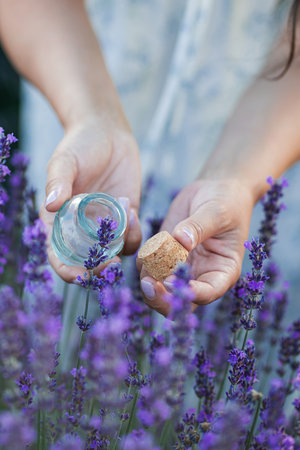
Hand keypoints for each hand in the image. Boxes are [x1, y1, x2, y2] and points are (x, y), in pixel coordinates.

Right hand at [40, 114, 141, 281]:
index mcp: (59, 222)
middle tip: (111, 264)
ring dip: (121, 249)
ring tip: (125, 221)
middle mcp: (82, 229)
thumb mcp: (64, 161)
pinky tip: (133, 214)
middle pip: (88, 263)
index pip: (59, 257)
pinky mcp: (126, 218)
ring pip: (113, 254)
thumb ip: (58, 181)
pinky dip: (135, 234)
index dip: (68, 271)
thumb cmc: (79, 145)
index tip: (81, 275)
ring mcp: (105, 226)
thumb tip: (50, 205)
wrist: (108, 132)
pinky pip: (132, 238)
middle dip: (99, 270)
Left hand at [139, 179, 254, 315]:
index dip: (189, 293)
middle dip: (163, 298)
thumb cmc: (226, 202)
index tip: (171, 281)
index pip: (208, 293)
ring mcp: (182, 267)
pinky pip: (150, 268)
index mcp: (223, 271)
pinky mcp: (165, 255)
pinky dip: (144, 263)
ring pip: (161, 288)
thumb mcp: (217, 212)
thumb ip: (199, 227)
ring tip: (145, 260)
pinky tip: (146, 248)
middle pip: (181, 301)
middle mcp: (201, 275)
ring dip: (149, 280)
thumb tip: (181, 241)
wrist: (215, 189)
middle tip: (148, 283)